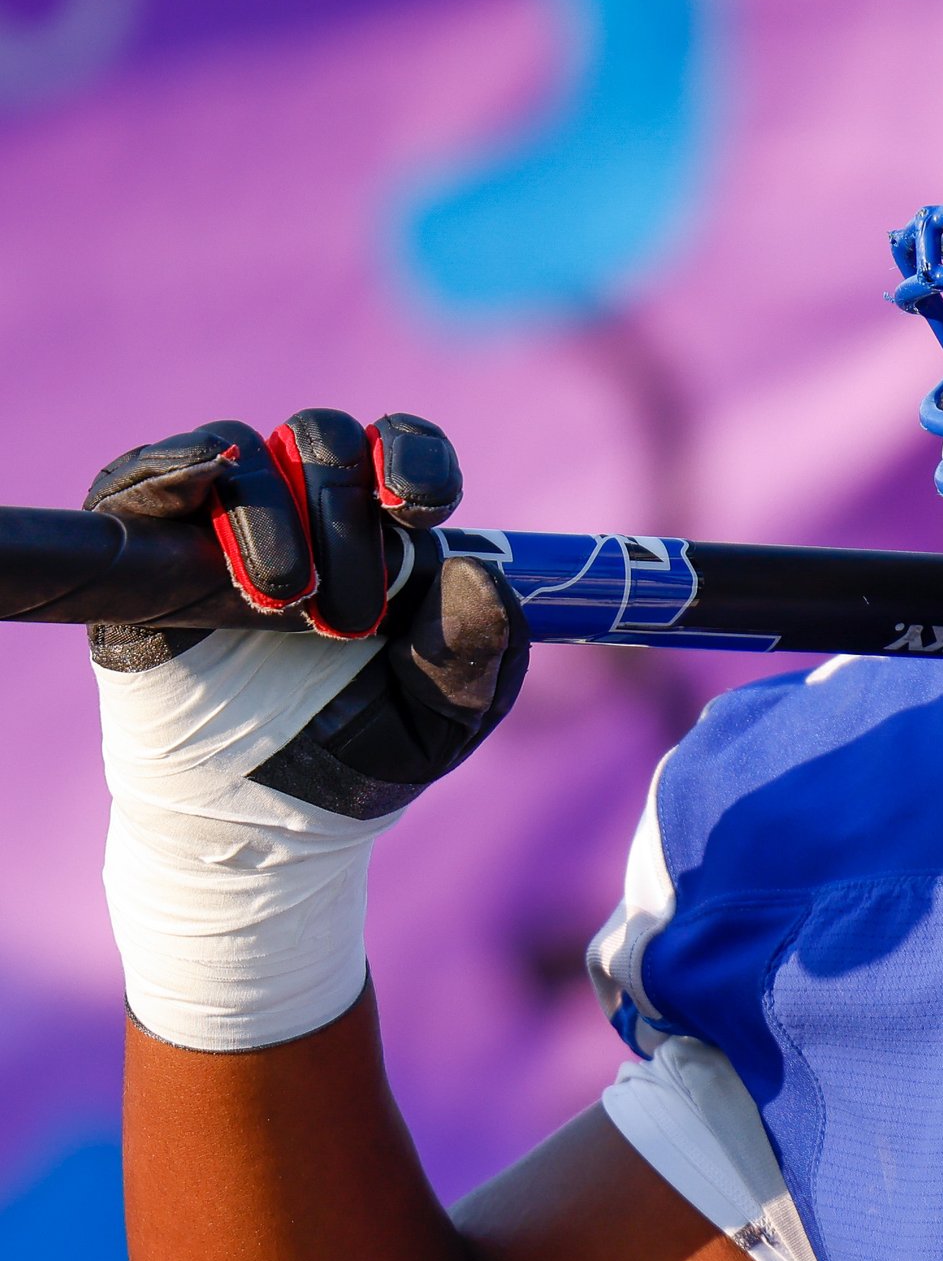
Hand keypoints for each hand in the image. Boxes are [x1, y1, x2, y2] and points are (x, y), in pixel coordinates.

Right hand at [89, 409, 527, 1049]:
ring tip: (286, 606)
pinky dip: (175, 470)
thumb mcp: (449, 711)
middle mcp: (304, 507)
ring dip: (271, 516)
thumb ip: (483, 646)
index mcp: (385, 528)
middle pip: (324, 436)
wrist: (263, 823)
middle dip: (346, 515)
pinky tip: (201, 493)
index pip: (402, 444)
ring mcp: (219, 522)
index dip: (416, 457)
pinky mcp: (142, 548)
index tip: (422, 509)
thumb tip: (476, 569)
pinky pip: (147, 475)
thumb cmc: (364, 751)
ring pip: (243, 450)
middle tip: (352, 615)